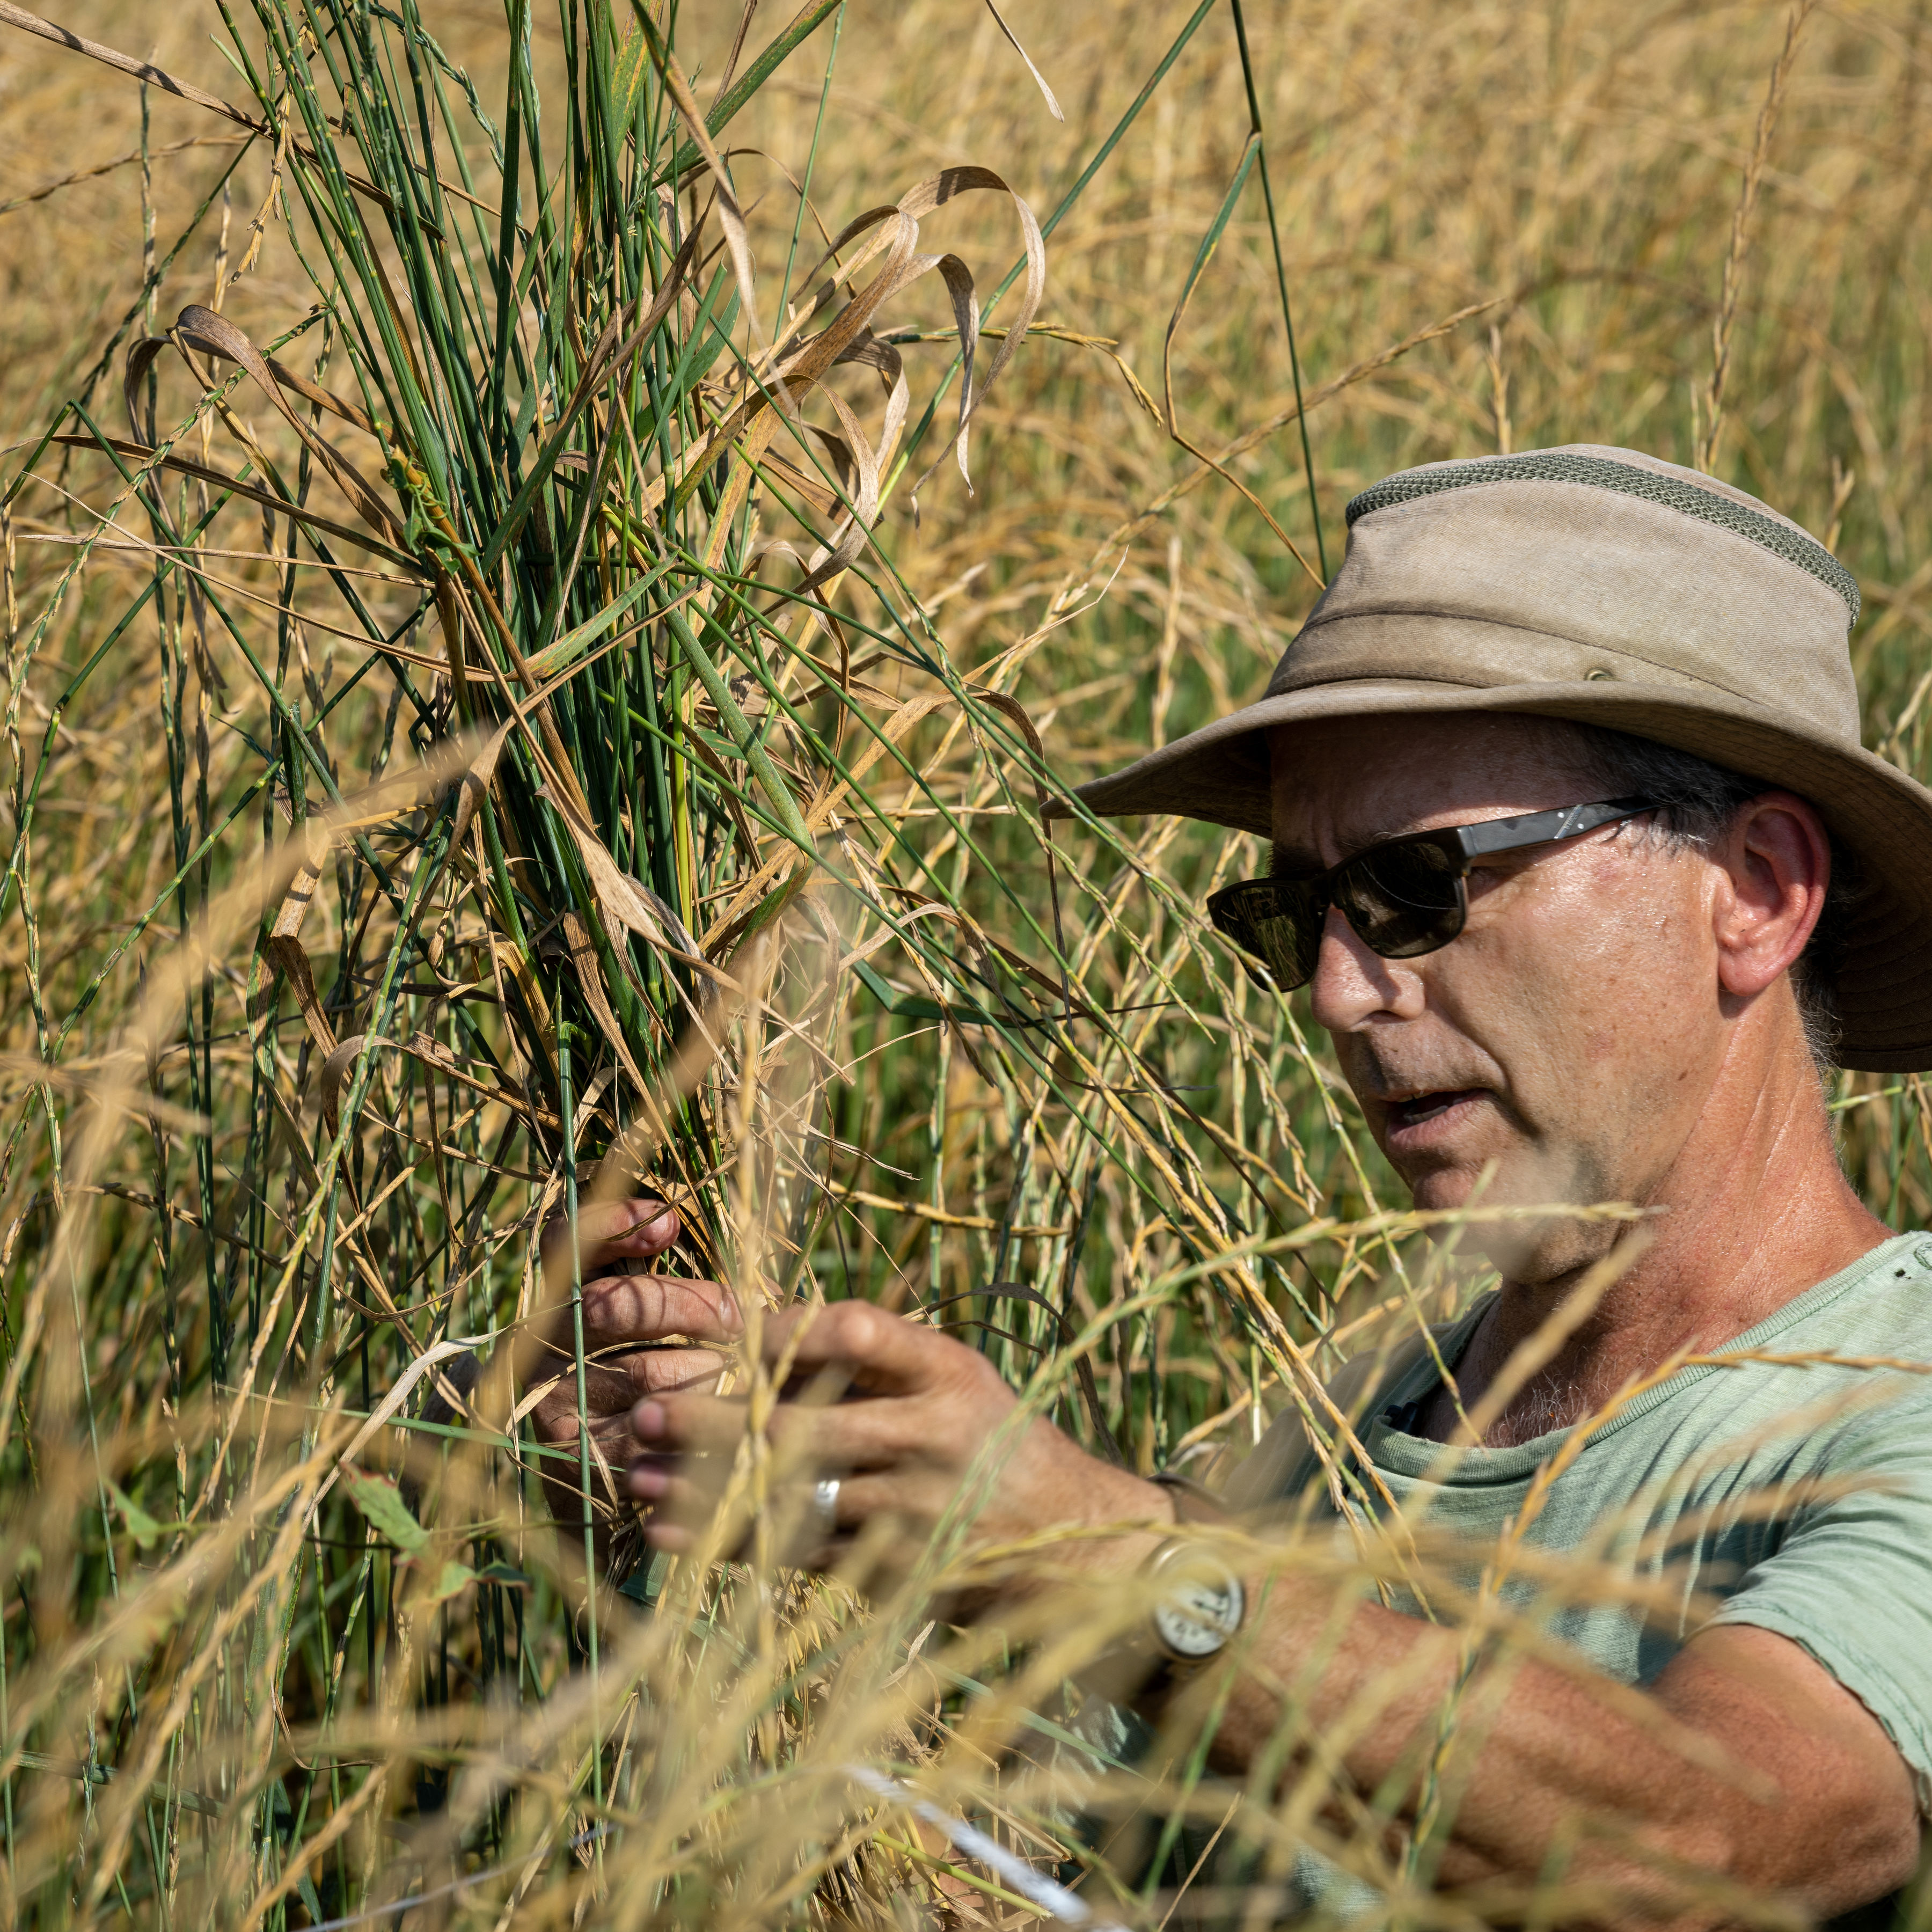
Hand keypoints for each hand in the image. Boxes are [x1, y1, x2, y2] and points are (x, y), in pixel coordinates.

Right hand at [519, 1198, 739, 1563]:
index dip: (614, 1227)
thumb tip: (669, 1223)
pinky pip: (650, 1434)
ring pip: (645, 1370)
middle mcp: (540, 1346)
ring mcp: (551, 1403)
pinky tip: (727, 1422)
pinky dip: (699, 1424)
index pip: (569, 1243)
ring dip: (709, 1367)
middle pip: (619, 1306)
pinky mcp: (575, 1462)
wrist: (583, 1470)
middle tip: (741, 1318)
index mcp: (554, 1296)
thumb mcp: (634, 1313)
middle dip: (694, 1307)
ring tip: (746, 1370)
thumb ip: (646, 1265)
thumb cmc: (627, 1370)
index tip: (668, 1226)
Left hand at [625, 1299, 1167, 1600]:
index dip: (775, 1329)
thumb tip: (756, 1324)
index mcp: (947, 1370)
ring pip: (792, 1499)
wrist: (1077, 1544)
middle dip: (718, 1419)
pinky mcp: (900, 1571)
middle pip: (806, 1424)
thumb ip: (875, 1354)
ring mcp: (916, 1510)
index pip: (851, 1331)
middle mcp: (934, 1435)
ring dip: (706, 1490)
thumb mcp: (954, 1378)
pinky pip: (800, 1555)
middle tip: (646, 1410)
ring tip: (636, 1478)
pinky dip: (728, 1543)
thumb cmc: (992, 1439)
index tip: (706, 1323)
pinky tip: (670, 1535)